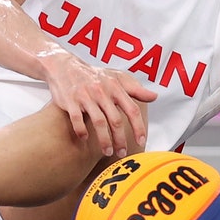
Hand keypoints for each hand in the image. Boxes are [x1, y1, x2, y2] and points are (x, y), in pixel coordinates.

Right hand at [41, 52, 155, 155]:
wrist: (65, 66)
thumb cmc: (95, 75)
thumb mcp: (117, 78)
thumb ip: (135, 89)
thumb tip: (154, 96)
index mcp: (115, 87)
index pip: (131, 109)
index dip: (138, 127)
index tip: (141, 141)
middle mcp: (102, 92)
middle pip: (115, 120)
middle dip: (120, 139)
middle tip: (122, 153)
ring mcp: (86, 96)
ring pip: (98, 122)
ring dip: (104, 140)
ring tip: (107, 152)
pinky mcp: (70, 101)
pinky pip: (77, 119)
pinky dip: (82, 130)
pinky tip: (85, 138)